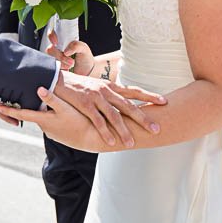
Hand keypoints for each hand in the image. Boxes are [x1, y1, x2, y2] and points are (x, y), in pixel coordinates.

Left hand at [0, 87, 109, 151]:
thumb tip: (39, 89)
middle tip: (16, 97)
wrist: (92, 139)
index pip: (22, 113)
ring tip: (36, 101)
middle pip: (31, 114)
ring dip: (39, 111)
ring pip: (41, 118)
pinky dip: (48, 116)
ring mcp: (52, 132)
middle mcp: (45, 127)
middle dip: (24, 107)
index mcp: (43, 119)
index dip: (9, 109)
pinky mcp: (59, 134)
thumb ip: (52, 98)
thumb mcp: (66, 108)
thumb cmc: (80, 122)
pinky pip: (50, 123)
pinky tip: (55, 112)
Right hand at [45, 30, 94, 74]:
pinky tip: (68, 70)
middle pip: (50, 49)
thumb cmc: (85, 57)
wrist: (87, 71)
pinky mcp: (55, 67)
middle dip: (60, 56)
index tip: (56, 42)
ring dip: (62, 63)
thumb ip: (76, 46)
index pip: (52, 34)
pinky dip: (61, 69)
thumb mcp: (84, 48)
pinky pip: (52, 68)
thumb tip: (65, 52)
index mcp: (63, 40)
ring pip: (51, 60)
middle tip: (72, 61)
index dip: (51, 36)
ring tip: (72, 65)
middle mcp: (57, 48)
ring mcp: (55, 58)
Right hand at [49, 72, 163, 147]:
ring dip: (124, 130)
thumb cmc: (78, 85)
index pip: (134, 91)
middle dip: (144, 118)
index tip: (164, 101)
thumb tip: (123, 103)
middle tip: (156, 129)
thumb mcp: (97, 87)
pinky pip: (97, 120)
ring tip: (132, 144)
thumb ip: (109, 95)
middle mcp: (106, 91)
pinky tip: (110, 142)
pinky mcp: (84, 104)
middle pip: (129, 106)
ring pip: (114, 115)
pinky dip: (104, 132)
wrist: (57, 79)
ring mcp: (96, 97)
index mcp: (111, 87)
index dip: (150, 96)